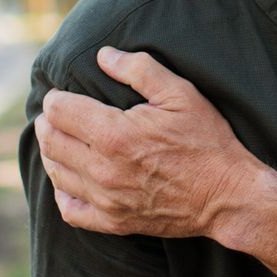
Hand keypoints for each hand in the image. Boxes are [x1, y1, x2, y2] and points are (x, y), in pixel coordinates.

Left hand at [35, 47, 261, 238]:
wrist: (227, 196)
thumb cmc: (207, 141)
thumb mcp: (181, 94)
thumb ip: (139, 69)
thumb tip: (103, 55)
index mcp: (115, 133)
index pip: (59, 110)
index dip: (57, 97)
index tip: (63, 93)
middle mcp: (102, 168)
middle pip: (51, 141)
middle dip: (49, 122)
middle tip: (58, 113)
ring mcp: (106, 198)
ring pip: (56, 173)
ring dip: (52, 152)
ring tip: (60, 140)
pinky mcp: (113, 221)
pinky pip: (70, 210)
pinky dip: (62, 193)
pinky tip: (69, 179)